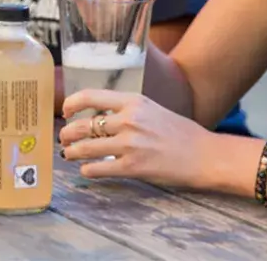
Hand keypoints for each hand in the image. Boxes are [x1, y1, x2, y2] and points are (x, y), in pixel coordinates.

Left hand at [59, 90, 210, 185]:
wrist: (202, 154)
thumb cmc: (178, 131)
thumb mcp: (151, 109)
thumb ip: (126, 110)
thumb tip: (98, 117)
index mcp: (133, 101)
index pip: (91, 96)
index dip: (72, 103)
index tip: (65, 111)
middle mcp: (129, 120)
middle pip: (84, 125)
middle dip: (68, 133)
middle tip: (64, 138)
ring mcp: (129, 144)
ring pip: (87, 148)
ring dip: (73, 152)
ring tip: (68, 154)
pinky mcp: (133, 167)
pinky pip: (99, 169)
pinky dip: (88, 170)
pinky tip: (87, 170)